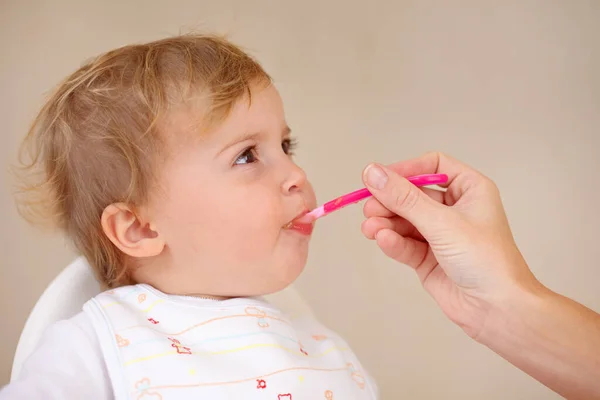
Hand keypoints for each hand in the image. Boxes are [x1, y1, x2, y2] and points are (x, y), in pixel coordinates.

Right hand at [361, 152, 539, 337]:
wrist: (498, 309)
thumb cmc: (487, 260)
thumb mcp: (442, 222)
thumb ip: (404, 198)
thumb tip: (373, 173)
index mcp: (469, 189)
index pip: (432, 166)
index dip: (406, 169)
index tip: (380, 178)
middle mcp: (454, 209)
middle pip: (412, 194)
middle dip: (389, 201)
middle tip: (369, 208)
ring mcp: (440, 234)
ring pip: (404, 220)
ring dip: (385, 223)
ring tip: (370, 229)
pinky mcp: (428, 258)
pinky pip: (405, 243)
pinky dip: (392, 241)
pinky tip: (383, 240)